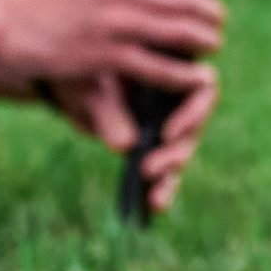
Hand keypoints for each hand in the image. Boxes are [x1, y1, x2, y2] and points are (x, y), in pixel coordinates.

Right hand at [0, 0, 224, 86]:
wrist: (16, 25)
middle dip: (212, 12)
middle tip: (218, 22)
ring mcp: (114, 22)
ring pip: (181, 31)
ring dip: (206, 40)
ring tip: (212, 44)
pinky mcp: (106, 56)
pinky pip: (159, 66)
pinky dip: (184, 73)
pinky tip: (196, 77)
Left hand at [46, 62, 219, 215]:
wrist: (68, 76)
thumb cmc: (83, 68)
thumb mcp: (89, 85)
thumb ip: (109, 111)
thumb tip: (125, 147)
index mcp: (173, 63)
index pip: (201, 85)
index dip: (191, 112)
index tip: (167, 133)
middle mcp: (179, 91)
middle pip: (196, 123)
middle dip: (177, 151)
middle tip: (150, 169)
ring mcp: (169, 119)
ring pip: (183, 148)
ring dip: (171, 173)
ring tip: (155, 200)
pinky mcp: (156, 144)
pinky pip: (167, 166)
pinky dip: (162, 187)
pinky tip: (154, 207)